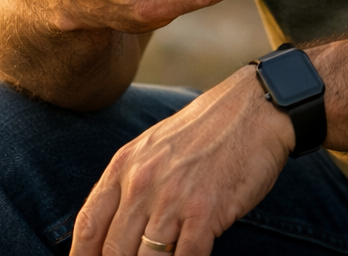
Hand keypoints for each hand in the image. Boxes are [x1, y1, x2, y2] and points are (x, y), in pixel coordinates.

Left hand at [70, 66, 294, 255]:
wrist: (259, 107)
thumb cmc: (211, 129)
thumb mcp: (156, 146)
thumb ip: (131, 182)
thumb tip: (115, 226)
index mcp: (125, 165)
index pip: (88, 226)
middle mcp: (142, 183)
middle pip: (114, 251)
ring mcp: (173, 199)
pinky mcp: (206, 212)